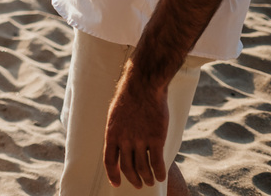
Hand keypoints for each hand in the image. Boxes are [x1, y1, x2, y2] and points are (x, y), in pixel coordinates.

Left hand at [103, 62, 169, 188]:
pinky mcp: (156, 138)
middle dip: (133, 179)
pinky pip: (157, 162)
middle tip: (138, 184)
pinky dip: (159, 172)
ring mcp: (140, 139)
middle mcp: (124, 139)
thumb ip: (117, 132)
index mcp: (111, 133)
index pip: (110, 161)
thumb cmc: (129, 98)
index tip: (117, 183)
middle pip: (128, 167)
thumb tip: (120, 145)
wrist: (143, 86)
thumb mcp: (115, 115)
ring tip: (150, 181)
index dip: (113, 174)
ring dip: (147, 178)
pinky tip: (161, 176)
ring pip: (143, 168)